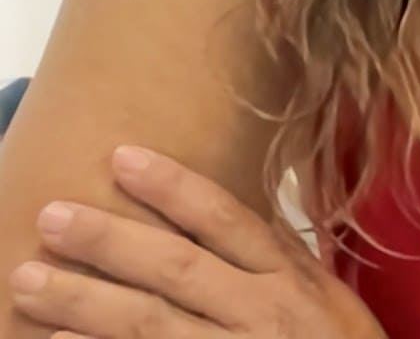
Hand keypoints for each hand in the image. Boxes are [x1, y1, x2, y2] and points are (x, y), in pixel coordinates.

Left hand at [9, 145, 385, 337]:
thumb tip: (230, 215)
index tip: (123, 158)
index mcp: (292, 280)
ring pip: (149, 327)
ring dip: (83, 303)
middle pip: (176, 270)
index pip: (227, 221)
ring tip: (27, 280)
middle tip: (52, 216)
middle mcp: (263, 315)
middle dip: (111, 241)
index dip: (175, 187)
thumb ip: (284, 257)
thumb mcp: (328, 297)